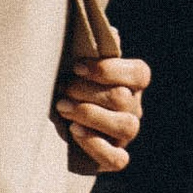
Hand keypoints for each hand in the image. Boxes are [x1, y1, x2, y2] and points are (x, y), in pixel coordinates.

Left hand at [56, 49, 149, 173]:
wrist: (55, 125)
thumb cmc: (70, 86)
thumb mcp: (79, 67)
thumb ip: (94, 50)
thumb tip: (112, 33)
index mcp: (133, 83)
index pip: (138, 74)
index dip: (108, 70)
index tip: (77, 66)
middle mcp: (134, 108)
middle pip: (123, 98)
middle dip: (88, 91)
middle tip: (62, 89)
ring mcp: (126, 136)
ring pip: (126, 126)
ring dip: (91, 114)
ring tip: (63, 107)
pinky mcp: (115, 159)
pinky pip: (117, 158)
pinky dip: (96, 145)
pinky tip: (75, 131)